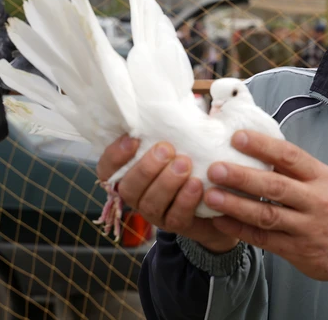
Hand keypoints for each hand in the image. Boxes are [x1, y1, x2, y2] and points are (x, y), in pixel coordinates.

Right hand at [96, 135, 238, 252]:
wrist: (220, 195)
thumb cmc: (193, 159)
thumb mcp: (181, 140)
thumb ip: (170, 127)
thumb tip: (169, 103)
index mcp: (129, 172)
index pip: (107, 168)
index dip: (115, 155)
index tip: (133, 139)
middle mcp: (137, 194)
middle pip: (128, 187)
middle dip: (146, 168)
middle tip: (167, 149)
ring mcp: (155, 212)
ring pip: (150, 203)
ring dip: (167, 183)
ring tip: (185, 164)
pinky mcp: (176, 224)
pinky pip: (175, 216)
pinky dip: (185, 200)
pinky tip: (197, 184)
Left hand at [203, 130, 327, 289]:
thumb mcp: (325, 180)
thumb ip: (294, 168)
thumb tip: (257, 144)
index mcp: (321, 176)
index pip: (290, 156)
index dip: (263, 146)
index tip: (237, 137)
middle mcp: (315, 201)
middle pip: (275, 187)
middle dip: (242, 177)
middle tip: (215, 168)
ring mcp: (307, 228)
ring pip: (267, 215)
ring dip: (236, 205)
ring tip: (211, 195)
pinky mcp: (298, 251)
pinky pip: (265, 240)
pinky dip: (240, 230)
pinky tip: (220, 221)